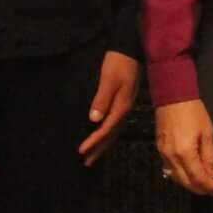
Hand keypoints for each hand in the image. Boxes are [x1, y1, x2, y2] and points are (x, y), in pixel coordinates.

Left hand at [80, 50, 138, 165]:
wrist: (131, 49)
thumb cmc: (118, 63)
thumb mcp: (109, 79)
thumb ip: (102, 99)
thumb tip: (93, 119)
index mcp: (121, 107)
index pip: (105, 129)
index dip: (93, 142)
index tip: (81, 152)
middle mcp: (125, 110)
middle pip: (111, 135)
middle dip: (99, 149)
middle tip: (86, 163)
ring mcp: (126, 107)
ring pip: (114, 131)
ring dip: (104, 144)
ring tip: (93, 155)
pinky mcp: (124, 102)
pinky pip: (116, 124)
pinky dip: (108, 134)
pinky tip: (103, 135)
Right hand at [156, 98, 212, 194]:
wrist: (172, 96)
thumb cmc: (193, 112)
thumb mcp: (207, 132)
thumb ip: (209, 156)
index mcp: (185, 153)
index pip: (197, 177)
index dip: (209, 185)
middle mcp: (171, 157)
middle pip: (185, 182)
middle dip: (200, 188)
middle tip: (212, 190)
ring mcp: (163, 154)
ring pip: (176, 178)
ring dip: (189, 184)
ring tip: (203, 184)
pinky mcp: (159, 149)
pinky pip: (169, 169)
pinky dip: (180, 176)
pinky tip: (188, 175)